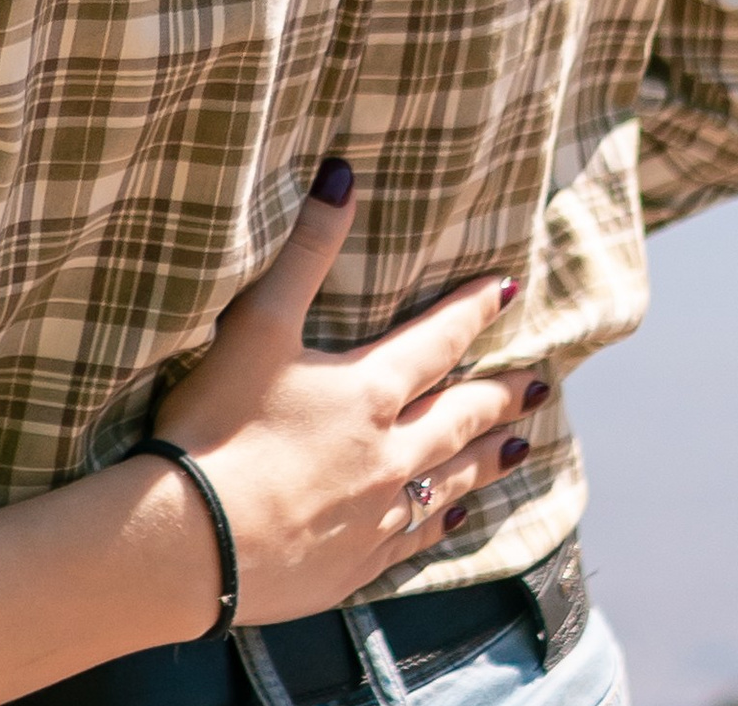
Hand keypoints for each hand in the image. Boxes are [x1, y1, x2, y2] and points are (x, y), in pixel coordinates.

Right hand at [149, 164, 544, 628]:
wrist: (197, 539)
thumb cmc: (220, 423)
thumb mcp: (257, 324)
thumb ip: (304, 252)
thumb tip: (343, 176)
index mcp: (366, 391)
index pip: (435, 342)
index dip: (471, 312)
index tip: (508, 293)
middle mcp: (389, 453)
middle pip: (458, 417)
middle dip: (499, 397)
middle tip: (540, 386)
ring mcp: (377, 513)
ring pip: (450, 481)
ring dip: (486, 461)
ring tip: (521, 451)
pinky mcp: (356, 561)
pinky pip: (418, 536)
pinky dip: (443, 521)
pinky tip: (454, 519)